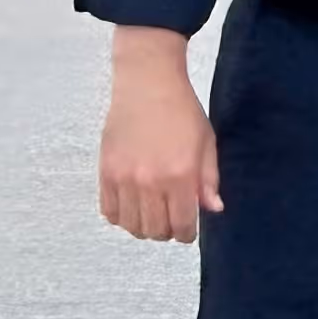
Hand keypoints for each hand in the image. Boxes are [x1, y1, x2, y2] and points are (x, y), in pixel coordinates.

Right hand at [98, 29, 219, 242]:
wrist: (147, 85)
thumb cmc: (182, 111)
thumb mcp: (206, 143)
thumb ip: (209, 180)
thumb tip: (212, 210)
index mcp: (180, 175)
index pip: (182, 225)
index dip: (186, 233)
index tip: (188, 230)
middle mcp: (150, 182)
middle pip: (155, 231)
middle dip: (166, 232)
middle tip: (170, 221)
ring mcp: (124, 179)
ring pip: (131, 226)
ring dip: (143, 227)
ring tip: (151, 214)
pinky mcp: (105, 172)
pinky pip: (109, 212)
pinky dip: (121, 216)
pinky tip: (131, 206)